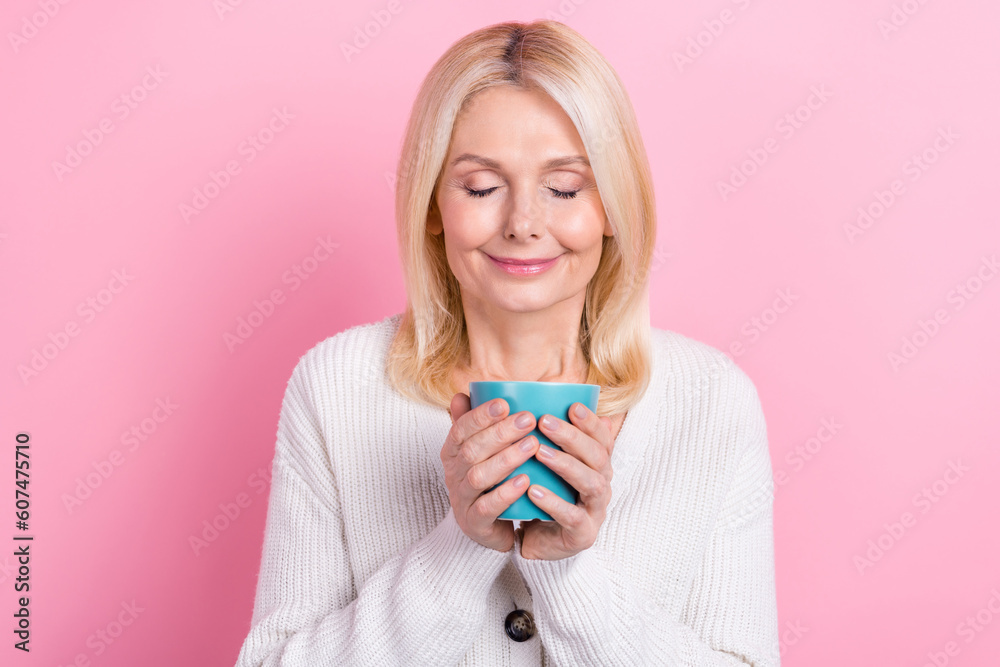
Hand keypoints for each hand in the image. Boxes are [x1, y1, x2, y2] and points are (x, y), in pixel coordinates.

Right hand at [441, 392, 540, 552]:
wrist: (486, 527)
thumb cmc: (486, 481)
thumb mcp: (478, 451)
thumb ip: (473, 424)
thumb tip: (463, 393)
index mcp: (452, 453)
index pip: (460, 429)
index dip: (479, 416)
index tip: (504, 403)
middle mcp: (453, 474)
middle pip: (471, 450)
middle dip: (500, 433)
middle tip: (529, 420)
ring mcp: (462, 499)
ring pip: (479, 476)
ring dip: (506, 459)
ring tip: (532, 446)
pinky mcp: (474, 523)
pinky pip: (487, 507)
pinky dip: (505, 493)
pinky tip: (525, 480)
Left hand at [516, 403, 614, 560]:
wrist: (542, 541)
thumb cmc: (547, 494)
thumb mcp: (546, 464)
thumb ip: (544, 435)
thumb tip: (530, 399)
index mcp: (597, 466)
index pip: (602, 438)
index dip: (590, 422)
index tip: (571, 405)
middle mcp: (602, 485)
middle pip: (598, 457)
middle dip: (573, 437)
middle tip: (545, 422)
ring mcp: (595, 510)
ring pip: (591, 484)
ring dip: (566, 465)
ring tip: (540, 452)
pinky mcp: (583, 534)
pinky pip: (572, 517)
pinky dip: (554, 503)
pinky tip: (534, 491)